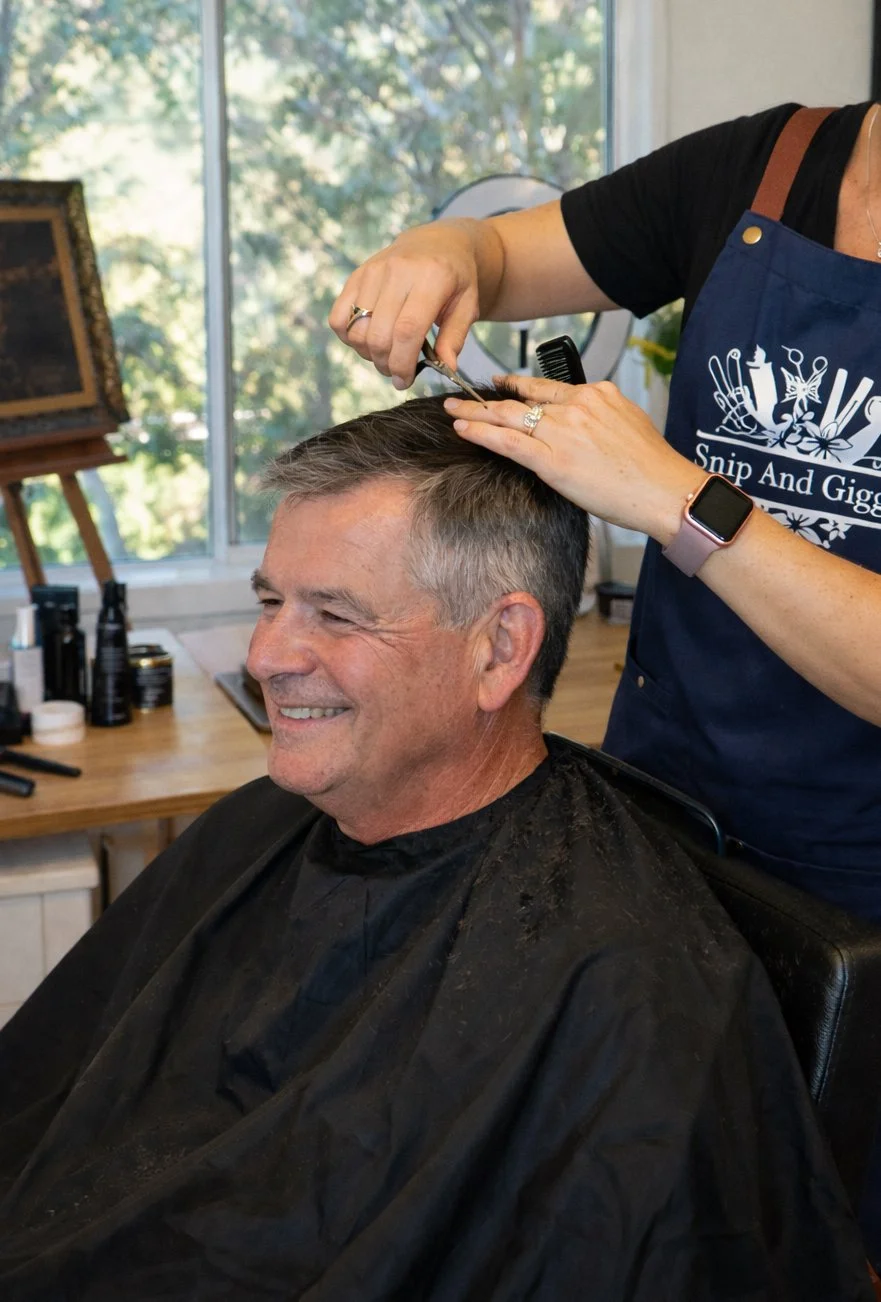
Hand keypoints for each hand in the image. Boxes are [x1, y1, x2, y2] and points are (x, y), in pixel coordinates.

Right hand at [329, 221, 488, 387]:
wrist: (438, 243)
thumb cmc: (456, 279)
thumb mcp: (468, 305)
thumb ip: (455, 337)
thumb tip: (447, 368)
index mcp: (432, 277)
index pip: (407, 330)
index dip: (402, 363)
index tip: (405, 380)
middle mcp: (398, 270)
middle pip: (379, 334)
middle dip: (386, 364)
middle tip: (397, 372)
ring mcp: (373, 271)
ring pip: (357, 329)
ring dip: (367, 354)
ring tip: (385, 355)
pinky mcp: (356, 275)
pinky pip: (338, 317)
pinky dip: (348, 337)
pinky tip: (367, 339)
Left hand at [445, 375, 704, 542]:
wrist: (664, 488)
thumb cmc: (651, 466)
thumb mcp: (628, 423)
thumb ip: (600, 416)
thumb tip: (581, 426)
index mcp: (596, 394)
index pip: (548, 386)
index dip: (519, 385)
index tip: (502, 385)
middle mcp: (576, 405)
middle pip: (522, 396)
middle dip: (489, 395)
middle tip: (464, 393)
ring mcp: (561, 430)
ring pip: (508, 416)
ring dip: (475, 411)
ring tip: (452, 409)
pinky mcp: (551, 459)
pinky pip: (507, 441)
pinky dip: (481, 433)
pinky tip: (462, 429)